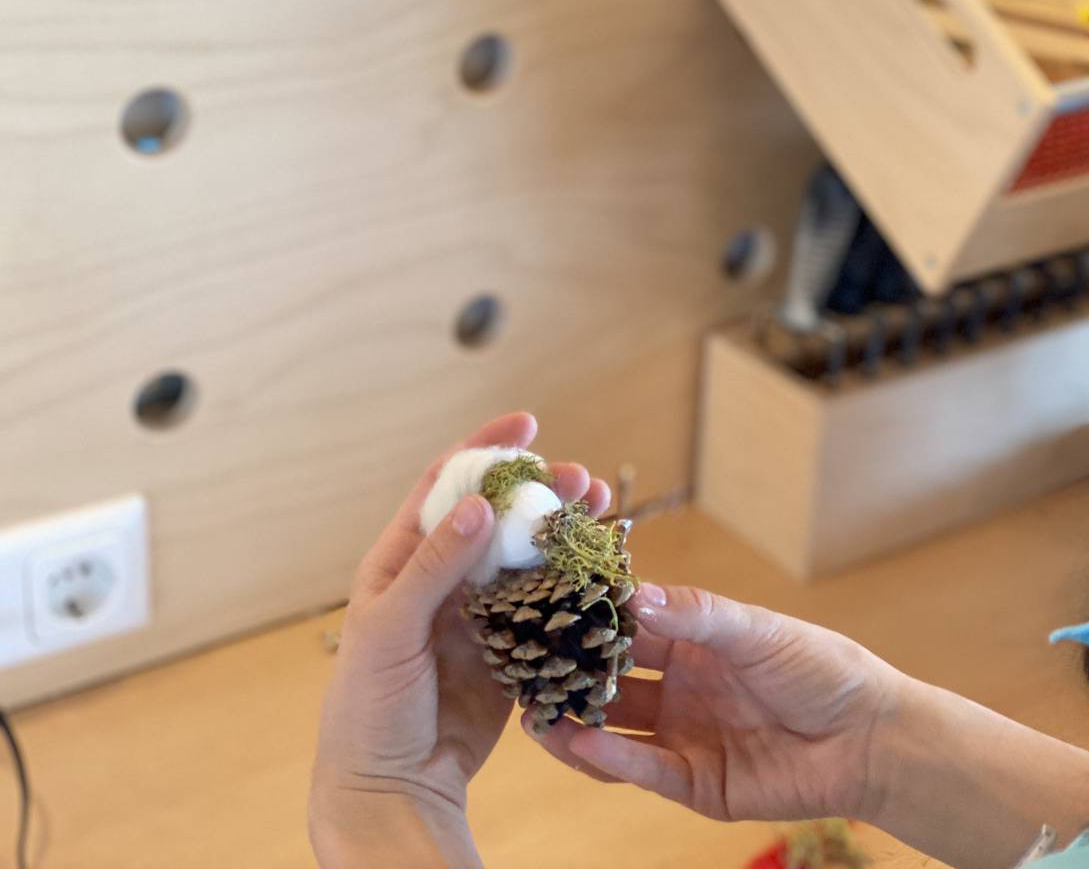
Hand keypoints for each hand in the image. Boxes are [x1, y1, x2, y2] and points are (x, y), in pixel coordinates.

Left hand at [309, 414, 609, 867]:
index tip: (526, 423)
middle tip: (581, 476)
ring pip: (529, 556)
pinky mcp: (512, 648)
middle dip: (540, 490)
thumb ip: (434, 567)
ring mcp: (481, 612)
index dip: (485, 450)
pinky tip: (600, 566)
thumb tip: (477, 506)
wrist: (392, 785)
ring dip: (562, 531)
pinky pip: (547, 603)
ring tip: (599, 510)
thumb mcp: (390, 630)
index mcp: (402, 561)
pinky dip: (574, 581)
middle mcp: (444, 578)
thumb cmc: (367, 707)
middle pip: (499, 516)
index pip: (446, 487)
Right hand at [533, 585, 1088, 868]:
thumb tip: (631, 594)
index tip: (541, 602)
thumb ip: (695, 614)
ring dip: (573, 719)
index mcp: (694, 640)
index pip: (627, 624)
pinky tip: (576, 741)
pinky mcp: (692, 783)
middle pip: (609, 678)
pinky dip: (606, 757)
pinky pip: (640, 769)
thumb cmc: (822, 668)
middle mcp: (679, 686)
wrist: (870, 738)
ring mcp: (682, 735)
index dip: (587, 615)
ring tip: (534, 711)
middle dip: (567, 672)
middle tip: (520, 663)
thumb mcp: (756, 630)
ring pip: (612, 728)